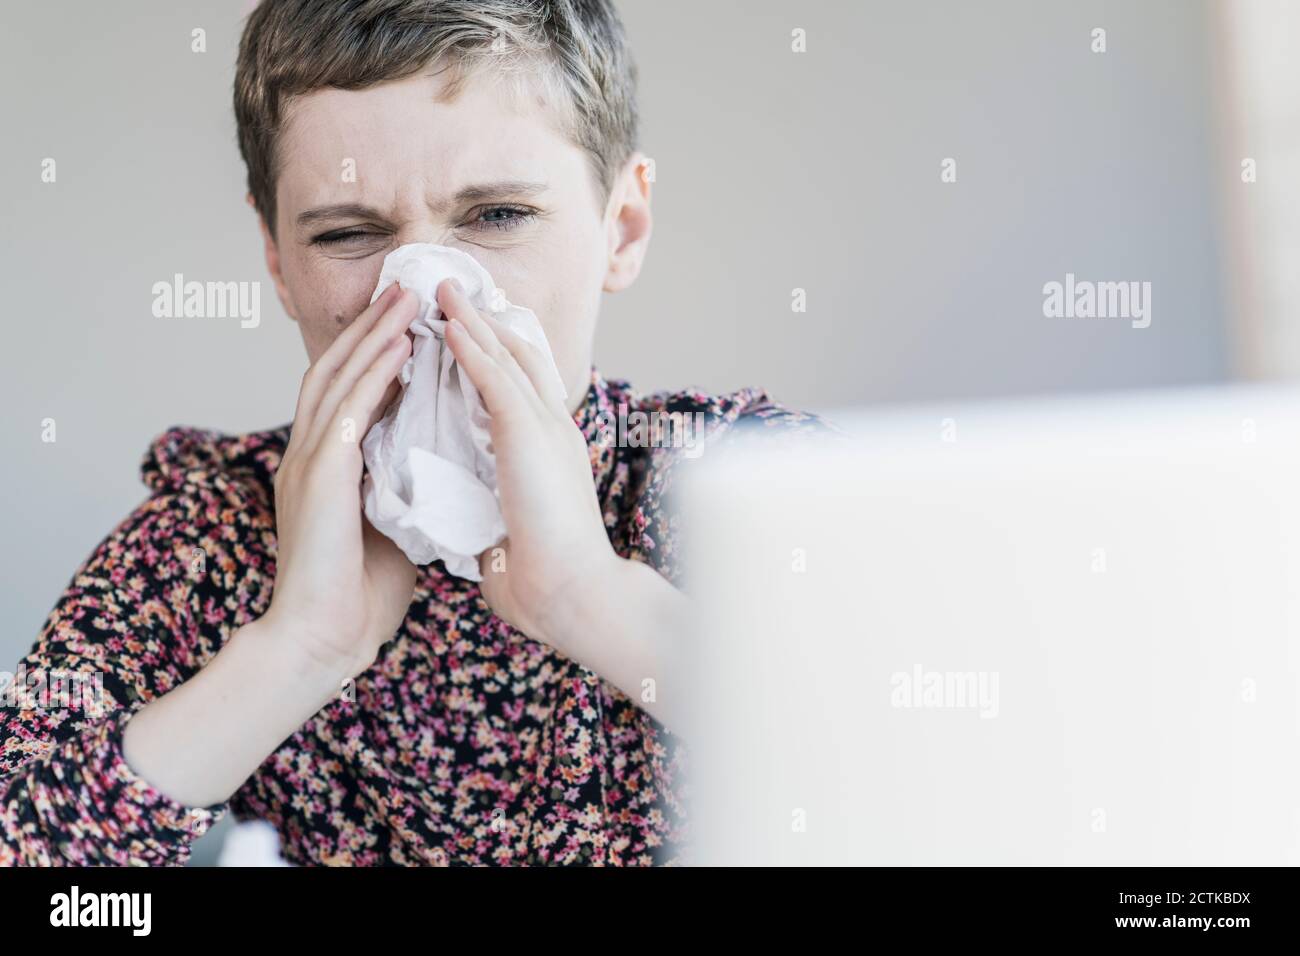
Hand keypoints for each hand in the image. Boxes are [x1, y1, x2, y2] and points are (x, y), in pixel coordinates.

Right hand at [264, 283, 420, 677]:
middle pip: (340, 369)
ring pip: (341, 378)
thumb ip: (399, 488)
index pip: (350, 393)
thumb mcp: (386, 525)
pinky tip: (400, 346)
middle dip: (374, 327)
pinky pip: (349, 411)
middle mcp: (311, 454)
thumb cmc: (357, 595)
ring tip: (407, 299)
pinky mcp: (320, 478)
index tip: (411, 322)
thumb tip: (435, 468)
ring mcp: (310, 463)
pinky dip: (374, 374)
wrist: (323, 642)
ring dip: (375, 334)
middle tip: (408, 289)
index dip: (376, 354)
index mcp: (326, 467)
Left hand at [438, 277, 619, 647]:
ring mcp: (544, 427)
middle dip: (484, 322)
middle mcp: (551, 429)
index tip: (461, 331)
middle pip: (518, 356)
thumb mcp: (513, 531)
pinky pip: (494, 377)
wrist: (574, 595)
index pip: (520, 388)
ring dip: (472, 320)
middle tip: (450, 290)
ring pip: (505, 356)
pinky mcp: (529, 433)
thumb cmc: (545, 580)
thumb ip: (497, 512)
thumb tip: (476, 525)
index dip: (491, 355)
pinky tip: (449, 322)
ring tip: (441, 288)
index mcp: (548, 452)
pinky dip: (471, 345)